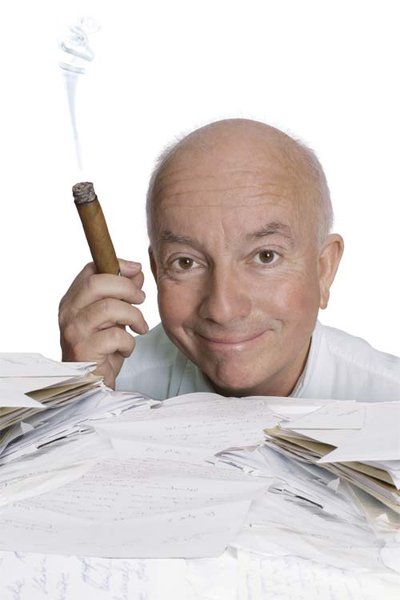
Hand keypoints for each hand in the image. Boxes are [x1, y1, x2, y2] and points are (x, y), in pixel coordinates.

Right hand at [59, 259, 147, 388]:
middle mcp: (67, 313)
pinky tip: (125, 349)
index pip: (89, 271)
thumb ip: (121, 295)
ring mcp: (73, 332)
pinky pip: (115, 336)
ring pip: (109, 308)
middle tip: (141, 299)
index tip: (136, 271)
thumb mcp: (114, 318)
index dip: (116, 266)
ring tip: (139, 327)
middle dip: (126, 288)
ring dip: (133, 316)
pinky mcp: (84, 351)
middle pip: (97, 284)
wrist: (93, 386)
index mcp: (72, 301)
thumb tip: (136, 272)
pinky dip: (129, 342)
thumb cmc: (103, 350)